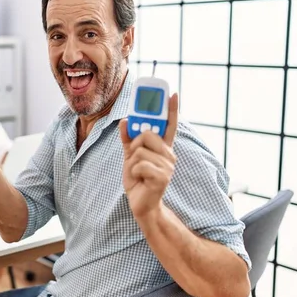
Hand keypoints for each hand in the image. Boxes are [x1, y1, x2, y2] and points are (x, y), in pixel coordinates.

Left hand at [119, 93, 178, 217]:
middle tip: (135, 157)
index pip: (169, 124)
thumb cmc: (137, 179)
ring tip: (137, 173)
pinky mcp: (162, 177)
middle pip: (147, 134)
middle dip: (135, 144)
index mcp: (163, 148)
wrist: (140, 204)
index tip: (172, 93)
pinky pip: (140, 164)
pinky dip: (133, 171)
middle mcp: (169, 155)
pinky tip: (139, 179)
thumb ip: (127, 139)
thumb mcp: (129, 156)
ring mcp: (168, 166)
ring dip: (132, 162)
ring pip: (140, 150)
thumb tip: (124, 120)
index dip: (171, 109)